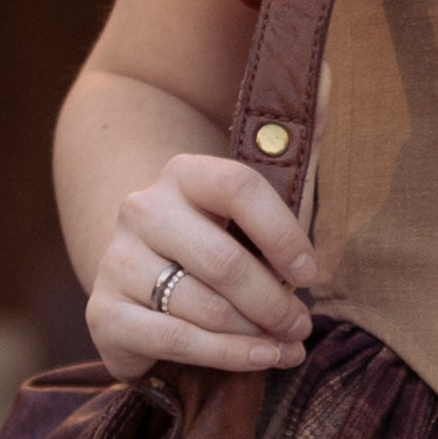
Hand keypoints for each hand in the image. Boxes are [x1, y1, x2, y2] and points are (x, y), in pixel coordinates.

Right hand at [87, 152, 320, 381]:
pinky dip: (227, 356)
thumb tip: (331, 78)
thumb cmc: (214, 251)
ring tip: (285, 347)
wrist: (141, 291)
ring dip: (256, 335)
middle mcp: (142, 209)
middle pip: (224, 261)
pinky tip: (259, 360)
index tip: (310, 272)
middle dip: (274, 302)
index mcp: (182, 174)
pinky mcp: (105, 313)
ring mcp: (118, 261)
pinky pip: (177, 340)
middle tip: (301, 326)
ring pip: (204, 307)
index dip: (283, 234)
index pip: (238, 187)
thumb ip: (294, 152)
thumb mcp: (253, 211)